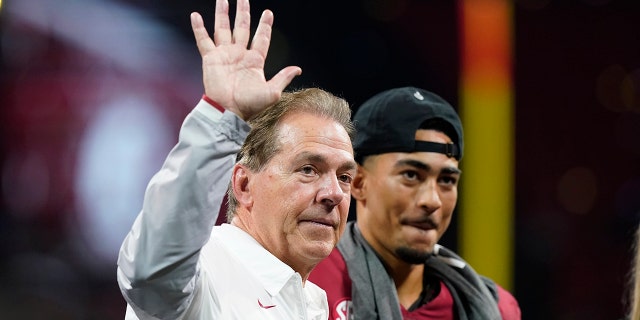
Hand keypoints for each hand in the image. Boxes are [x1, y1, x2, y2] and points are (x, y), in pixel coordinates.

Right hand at [190, 0, 301, 119]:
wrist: (228, 111)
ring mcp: (224, 55)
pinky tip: (196, 15)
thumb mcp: (272, 92)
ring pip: (223, 29)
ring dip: (223, 14)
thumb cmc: (250, 105)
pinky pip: (203, 40)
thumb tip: (298, 69)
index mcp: (254, 61)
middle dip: (243, 13)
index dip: (264, 26)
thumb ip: (283, 78)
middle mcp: (239, 55)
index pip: (261, 38)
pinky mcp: (210, 59)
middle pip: (242, 28)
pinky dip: (199, 28)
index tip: (268, 13)